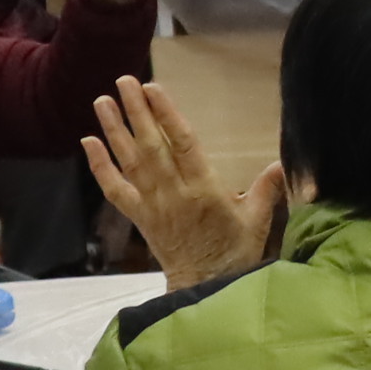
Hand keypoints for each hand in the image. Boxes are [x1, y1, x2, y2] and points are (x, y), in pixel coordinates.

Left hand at [82, 81, 284, 289]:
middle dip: (137, 112)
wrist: (207, 288)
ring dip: (115, 130)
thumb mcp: (257, 220)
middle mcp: (174, 194)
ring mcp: (153, 206)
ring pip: (130, 162)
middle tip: (124, 81)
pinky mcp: (140, 218)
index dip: (167, 114)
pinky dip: (100, 166)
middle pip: (151, 146)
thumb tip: (282, 162)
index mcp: (204, 190)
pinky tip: (88, 142)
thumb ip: (267, 188)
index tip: (154, 88)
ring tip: (103, 101)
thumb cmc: (236, 253)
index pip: (183, 144)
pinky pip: (116, 190)